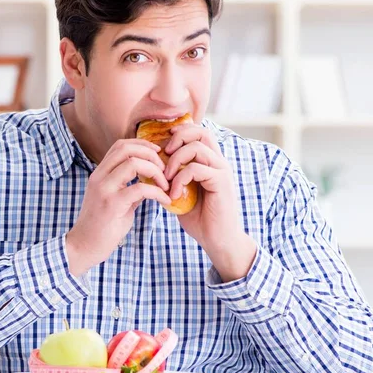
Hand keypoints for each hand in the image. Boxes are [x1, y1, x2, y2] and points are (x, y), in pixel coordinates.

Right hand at [66, 139, 170, 276]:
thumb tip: (150, 181)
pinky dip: (158, 192)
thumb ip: (130, 188)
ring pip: (133, 164)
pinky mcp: (112, 204)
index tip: (158, 155)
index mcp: (100, 174)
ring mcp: (104, 189)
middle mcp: (99, 177)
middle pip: (127, 149)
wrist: (84, 247)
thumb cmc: (102, 226)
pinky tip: (165, 201)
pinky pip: (140, 189)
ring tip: (165, 185)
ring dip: (155, 171)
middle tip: (164, 170)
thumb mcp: (116, 201)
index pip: (120, 146)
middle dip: (151, 155)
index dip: (142, 145)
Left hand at [164, 124, 256, 281]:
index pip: (198, 132)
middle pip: (200, 132)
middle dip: (177, 139)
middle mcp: (218, 162)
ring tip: (165, 179)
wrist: (217, 240)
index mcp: (210, 161)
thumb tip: (151, 166)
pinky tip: (173, 194)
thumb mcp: (180, 193)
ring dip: (175, 161)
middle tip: (163, 155)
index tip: (161, 147)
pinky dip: (180, 179)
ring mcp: (221, 170)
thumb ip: (172, 177)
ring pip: (196, 147)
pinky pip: (196, 169)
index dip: (179, 133)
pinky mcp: (221, 182)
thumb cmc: (199, 218)